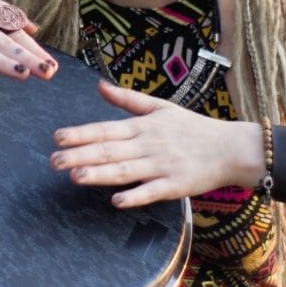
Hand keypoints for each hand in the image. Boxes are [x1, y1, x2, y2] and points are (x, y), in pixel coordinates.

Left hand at [50, 80, 261, 206]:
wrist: (231, 148)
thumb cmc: (193, 128)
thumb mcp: (160, 107)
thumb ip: (127, 99)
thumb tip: (99, 85)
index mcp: (143, 126)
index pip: (105, 129)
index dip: (81, 133)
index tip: (57, 137)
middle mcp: (148, 144)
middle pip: (109, 150)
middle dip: (80, 155)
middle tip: (53, 161)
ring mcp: (162, 165)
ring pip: (126, 170)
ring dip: (100, 173)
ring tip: (75, 176)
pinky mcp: (176, 185)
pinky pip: (153, 191)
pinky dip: (136, 195)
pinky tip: (117, 201)